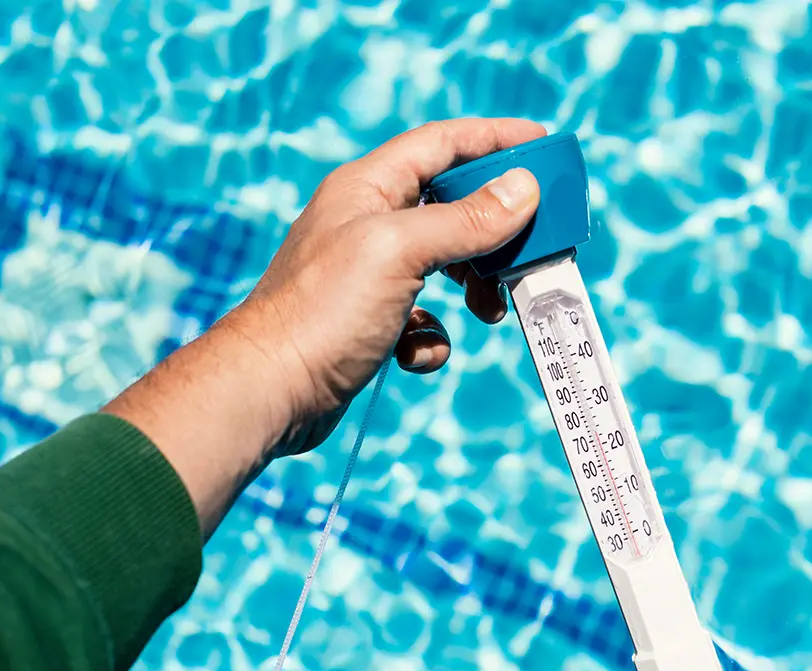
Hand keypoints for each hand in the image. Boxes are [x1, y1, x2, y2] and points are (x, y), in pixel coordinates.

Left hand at [227, 118, 545, 454]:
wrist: (270, 391)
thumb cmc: (322, 312)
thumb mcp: (401, 252)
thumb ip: (465, 219)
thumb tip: (523, 189)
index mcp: (367, 188)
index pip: (441, 143)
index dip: (493, 138)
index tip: (540, 144)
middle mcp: (367, 223)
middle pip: (451, 205)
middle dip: (494, 229)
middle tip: (532, 247)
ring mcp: (367, 274)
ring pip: (444, 264)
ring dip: (475, 287)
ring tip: (488, 312)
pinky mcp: (368, 322)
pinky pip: (421, 317)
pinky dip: (431, 335)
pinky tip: (414, 351)